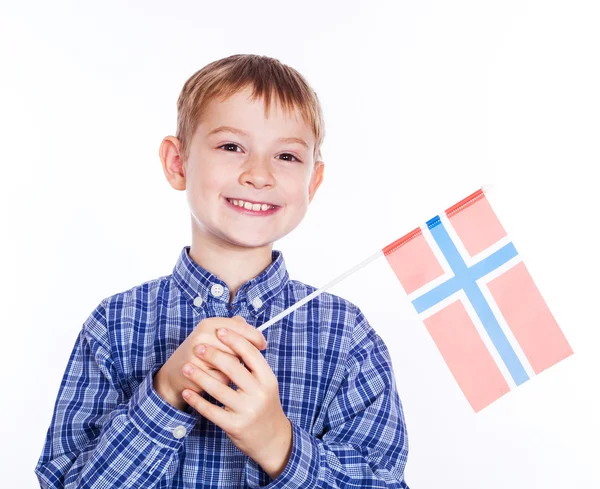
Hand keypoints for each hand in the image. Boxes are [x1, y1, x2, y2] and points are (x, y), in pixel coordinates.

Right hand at [153, 316, 267, 410]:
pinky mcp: (196, 372)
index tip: (263, 344)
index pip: (240, 327)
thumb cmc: (202, 354)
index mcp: (210, 323)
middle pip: (238, 346)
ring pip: (232, 363)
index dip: (255, 336)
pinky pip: (222, 379)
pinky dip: (223, 382)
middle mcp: (202, 335)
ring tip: (224, 369)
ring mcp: (197, 354)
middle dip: (243, 356)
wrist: (175, 373)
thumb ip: (235, 330)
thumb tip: (257, 333)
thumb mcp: (215, 337)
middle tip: (240, 360)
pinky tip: (214, 379)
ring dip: (234, 370)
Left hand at [181, 326, 292, 480]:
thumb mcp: (266, 383)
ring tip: (186, 366)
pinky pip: (211, 410)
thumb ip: (253, 361)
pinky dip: (196, 400)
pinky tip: (187, 392)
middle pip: (233, 367)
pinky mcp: (234, 425)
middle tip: (198, 347)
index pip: (251, 353)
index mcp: (268, 379)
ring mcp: (247, 410)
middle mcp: (259, 393)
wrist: (272, 438)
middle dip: (213, 354)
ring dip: (199, 376)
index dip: (235, 339)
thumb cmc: (264, 404)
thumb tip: (240, 330)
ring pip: (218, 388)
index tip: (219, 330)